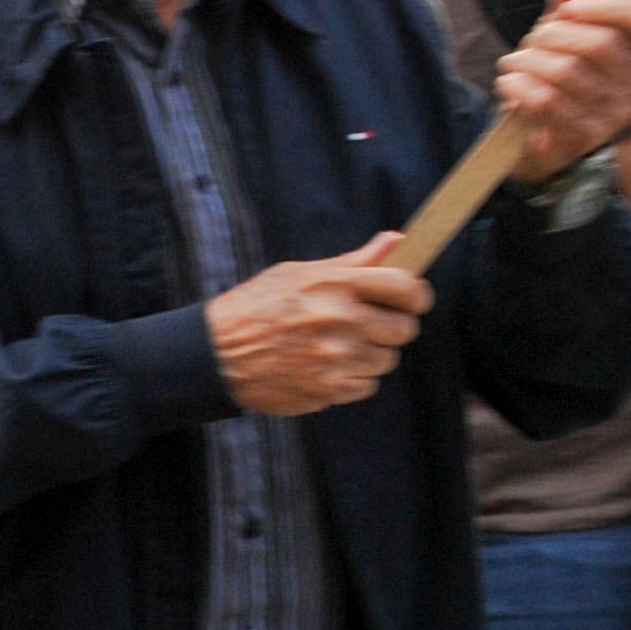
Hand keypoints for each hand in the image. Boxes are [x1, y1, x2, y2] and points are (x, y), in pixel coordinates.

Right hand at [206, 236, 429, 416]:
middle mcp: (341, 320)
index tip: (409, 300)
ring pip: (387, 359)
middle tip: (365, 326)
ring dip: (369, 355)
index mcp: (335, 285)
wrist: (214, 354)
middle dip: (390, 327)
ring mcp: (337, 357)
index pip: (406, 287)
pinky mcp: (330, 389)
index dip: (415, 295)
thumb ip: (353, 263)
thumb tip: (398, 240)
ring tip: (334, 347)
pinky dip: (351, 379)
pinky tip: (324, 367)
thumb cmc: (256, 307)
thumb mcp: (298, 274)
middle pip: (405, 328)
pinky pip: (367, 385)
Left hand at [498, 0, 630, 178]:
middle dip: (550, 34)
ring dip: (526, 60)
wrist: (530, 130)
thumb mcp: (562, 29)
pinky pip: (544, 100)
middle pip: (600, 43)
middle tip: (532, 40)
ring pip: (565, 71)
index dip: (609, 5)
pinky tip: (510, 84)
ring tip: (515, 63)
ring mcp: (614, 116)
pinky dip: (517, 85)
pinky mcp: (582, 138)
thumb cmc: (553, 71)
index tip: (567, 7)